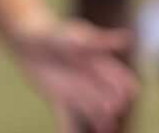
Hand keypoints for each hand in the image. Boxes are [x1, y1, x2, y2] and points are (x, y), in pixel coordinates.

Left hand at [15, 21, 138, 132]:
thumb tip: (127, 39)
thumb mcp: (78, 37)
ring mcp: (77, 93)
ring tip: (101, 130)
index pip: (120, 80)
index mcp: (101, 65)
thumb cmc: (56, 35)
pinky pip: (68, 118)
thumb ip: (100, 41)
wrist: (29, 42)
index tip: (129, 92)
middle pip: (108, 99)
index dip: (125, 86)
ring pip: (93, 112)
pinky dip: (70, 130)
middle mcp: (92, 82)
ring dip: (99, 122)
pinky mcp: (60, 100)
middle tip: (110, 114)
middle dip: (111, 108)